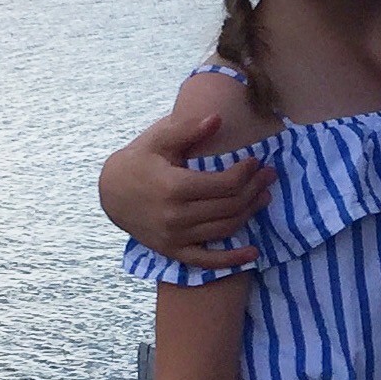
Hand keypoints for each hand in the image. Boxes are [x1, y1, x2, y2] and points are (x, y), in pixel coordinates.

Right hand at [100, 111, 273, 268]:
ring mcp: (175, 237)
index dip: (246, 173)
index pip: (224, 184)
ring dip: (250, 214)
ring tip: (264, 197)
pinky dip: (232, 260)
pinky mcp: (174, 251)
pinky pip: (207, 261)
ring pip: (225, 228)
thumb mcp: (157, 140)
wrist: (110, 194)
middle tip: (269, 176)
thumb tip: (216, 118)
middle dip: (254, 189)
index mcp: (173, 186)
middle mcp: (175, 216)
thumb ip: (187, 129)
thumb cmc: (138, 161)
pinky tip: (254, 254)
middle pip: (229, 206)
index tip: (256, 161)